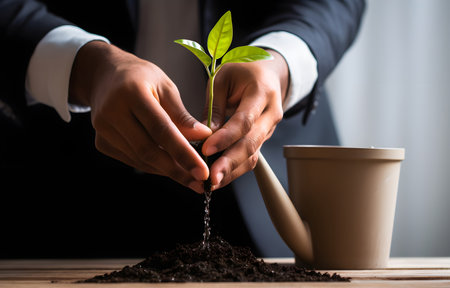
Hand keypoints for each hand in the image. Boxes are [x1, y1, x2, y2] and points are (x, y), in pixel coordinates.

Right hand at [69, 41, 211, 192]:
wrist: (105, 76)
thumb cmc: (141, 77)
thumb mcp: (166, 87)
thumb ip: (182, 115)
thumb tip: (205, 137)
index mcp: (132, 92)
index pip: (161, 129)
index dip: (183, 153)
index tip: (202, 171)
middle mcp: (112, 112)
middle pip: (148, 150)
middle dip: (177, 170)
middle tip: (200, 182)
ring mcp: (103, 129)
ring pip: (140, 159)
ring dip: (167, 170)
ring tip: (190, 176)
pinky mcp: (101, 142)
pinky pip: (132, 160)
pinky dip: (153, 166)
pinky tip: (169, 166)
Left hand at [201, 49, 288, 189]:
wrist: (266, 75)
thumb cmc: (241, 73)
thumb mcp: (223, 78)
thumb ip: (215, 106)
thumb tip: (205, 135)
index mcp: (262, 92)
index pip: (245, 120)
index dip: (226, 137)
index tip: (207, 149)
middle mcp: (271, 113)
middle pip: (252, 142)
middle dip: (230, 162)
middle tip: (212, 177)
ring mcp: (269, 129)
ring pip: (253, 155)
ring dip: (232, 171)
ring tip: (212, 183)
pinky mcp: (262, 140)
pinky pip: (251, 158)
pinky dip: (234, 170)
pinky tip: (219, 178)